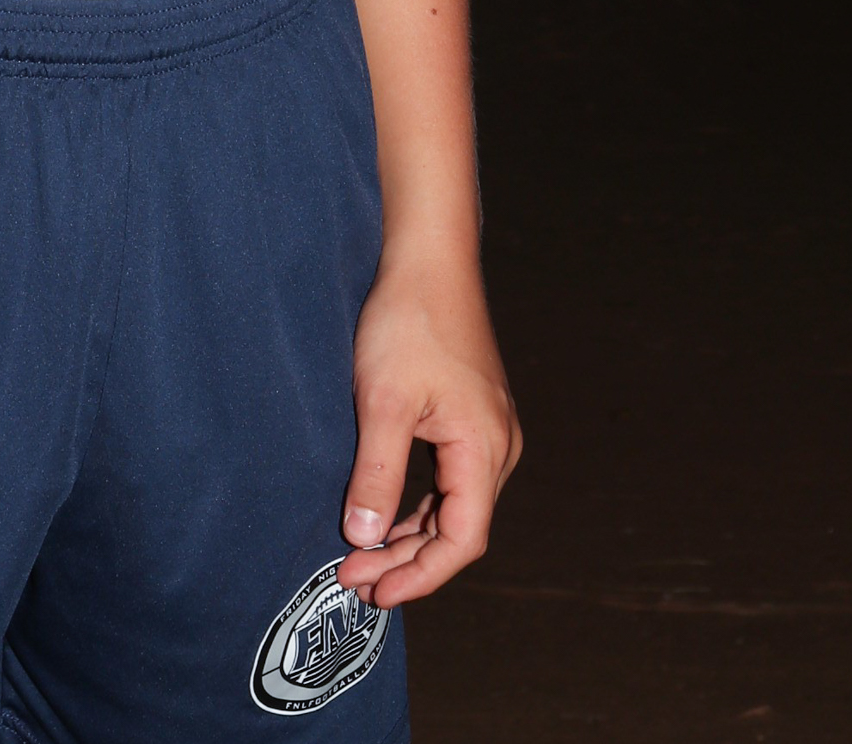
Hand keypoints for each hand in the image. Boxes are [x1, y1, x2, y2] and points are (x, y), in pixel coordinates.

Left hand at [336, 252, 520, 607]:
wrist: (429, 260)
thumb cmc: (408, 322)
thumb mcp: (383, 401)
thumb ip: (376, 473)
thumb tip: (364, 539)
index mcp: (484, 448)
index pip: (461, 540)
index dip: (420, 575)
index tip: (375, 591)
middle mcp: (497, 447)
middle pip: (458, 529)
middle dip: (407, 560)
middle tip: (354, 579)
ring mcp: (488, 432)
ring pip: (452, 506)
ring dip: (410, 535)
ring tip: (362, 557)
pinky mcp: (471, 417)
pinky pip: (448, 479)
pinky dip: (417, 504)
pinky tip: (384, 515)